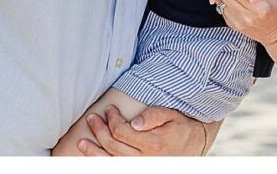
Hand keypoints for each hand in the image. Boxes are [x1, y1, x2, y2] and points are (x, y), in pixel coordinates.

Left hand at [77, 105, 206, 155]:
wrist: (194, 143)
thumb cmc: (181, 127)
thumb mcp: (171, 115)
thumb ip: (153, 116)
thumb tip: (135, 122)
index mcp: (153, 143)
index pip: (122, 132)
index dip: (112, 119)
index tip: (110, 109)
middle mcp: (145, 159)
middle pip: (113, 146)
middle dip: (99, 130)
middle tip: (92, 118)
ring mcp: (141, 167)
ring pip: (111, 161)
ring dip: (93, 152)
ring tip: (81, 142)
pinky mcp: (139, 169)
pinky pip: (116, 168)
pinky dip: (102, 163)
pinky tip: (92, 158)